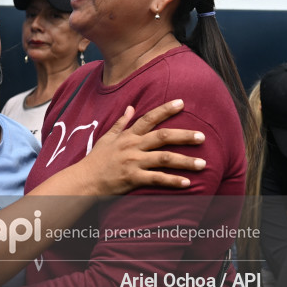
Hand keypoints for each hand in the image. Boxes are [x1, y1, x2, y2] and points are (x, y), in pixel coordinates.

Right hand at [77, 100, 205, 194]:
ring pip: (164, 159)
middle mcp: (132, 147)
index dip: (165, 110)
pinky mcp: (132, 178)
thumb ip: (120, 123)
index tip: (182, 103)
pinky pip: (156, 179)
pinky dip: (172, 181)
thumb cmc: (95, 160)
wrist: (83, 181)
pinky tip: (187, 183)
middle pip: (162, 137)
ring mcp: (133, 162)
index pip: (149, 118)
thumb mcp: (106, 138)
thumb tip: (130, 107)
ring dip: (185, 161)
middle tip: (203, 136)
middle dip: (184, 136)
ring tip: (203, 163)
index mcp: (128, 136)